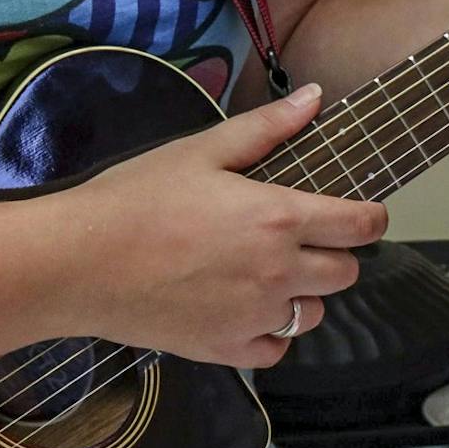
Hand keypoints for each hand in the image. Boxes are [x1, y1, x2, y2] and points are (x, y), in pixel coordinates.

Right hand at [54, 84, 388, 367]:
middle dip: (334, 253)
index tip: (361, 214)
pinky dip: (270, 334)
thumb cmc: (136, 198)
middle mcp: (279, 272)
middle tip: (302, 239)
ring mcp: (255, 317)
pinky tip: (246, 310)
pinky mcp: (227, 350)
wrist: (78, 262)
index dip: (370, 218)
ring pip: (314, 315)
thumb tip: (316, 98)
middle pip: (345, 273)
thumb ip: (267, 128)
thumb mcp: (202, 151)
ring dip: (304, 295)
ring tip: (268, 274)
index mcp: (279, 218)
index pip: (361, 226)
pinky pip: (276, 349)